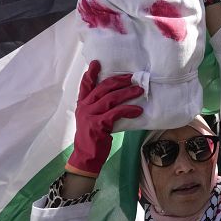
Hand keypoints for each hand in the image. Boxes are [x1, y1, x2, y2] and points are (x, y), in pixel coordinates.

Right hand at [65, 61, 143, 176]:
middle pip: (102, 88)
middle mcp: (84, 107)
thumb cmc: (92, 137)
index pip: (85, 85)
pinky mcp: (98, 125)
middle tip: (132, 77)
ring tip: (139, 90)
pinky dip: (128, 110)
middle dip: (119, 81)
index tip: (96, 62)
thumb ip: (98, 107)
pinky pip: (116, 113)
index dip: (90, 73)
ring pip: (111, 99)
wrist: (86, 157)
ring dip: (127, 93)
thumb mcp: (91, 119)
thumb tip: (115, 95)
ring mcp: (90, 116)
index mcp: (82, 104)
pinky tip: (138, 110)